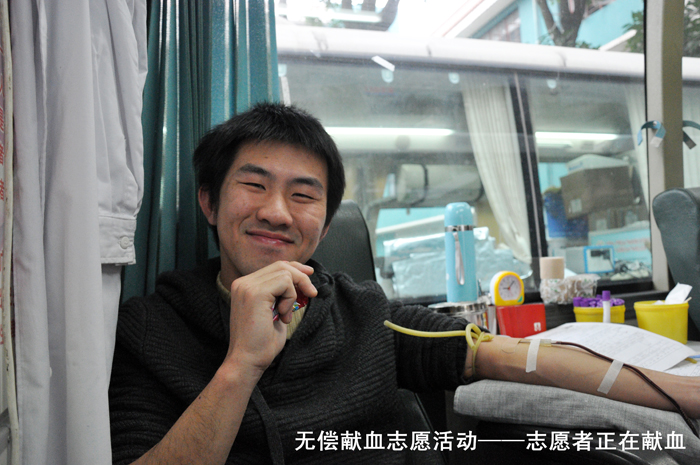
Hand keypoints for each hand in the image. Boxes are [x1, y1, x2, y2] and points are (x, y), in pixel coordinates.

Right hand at [224, 261, 315, 377]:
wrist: (247, 361)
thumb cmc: (261, 343)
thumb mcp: (275, 312)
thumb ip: (282, 295)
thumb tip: (302, 280)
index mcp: (245, 286)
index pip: (274, 267)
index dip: (295, 269)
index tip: (310, 276)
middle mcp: (243, 283)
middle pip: (281, 265)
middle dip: (301, 277)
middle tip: (311, 294)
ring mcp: (247, 286)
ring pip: (285, 272)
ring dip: (294, 293)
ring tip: (286, 314)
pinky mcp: (255, 293)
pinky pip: (285, 282)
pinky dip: (290, 298)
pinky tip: (283, 315)